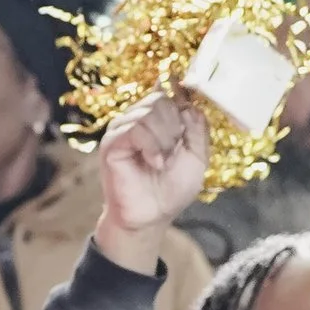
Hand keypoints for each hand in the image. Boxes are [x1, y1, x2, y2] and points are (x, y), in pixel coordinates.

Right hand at [94, 92, 208, 268]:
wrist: (152, 216)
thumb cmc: (172, 189)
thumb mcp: (197, 157)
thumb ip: (197, 128)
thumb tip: (189, 104)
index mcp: (156, 120)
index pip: (169, 94)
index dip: (182, 106)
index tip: (187, 131)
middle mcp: (137, 119)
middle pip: (161, 100)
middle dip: (175, 127)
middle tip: (174, 151)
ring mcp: (122, 130)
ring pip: (148, 112)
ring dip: (164, 138)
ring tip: (163, 161)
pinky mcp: (111, 143)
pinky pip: (135, 128)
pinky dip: (151, 146)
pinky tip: (154, 163)